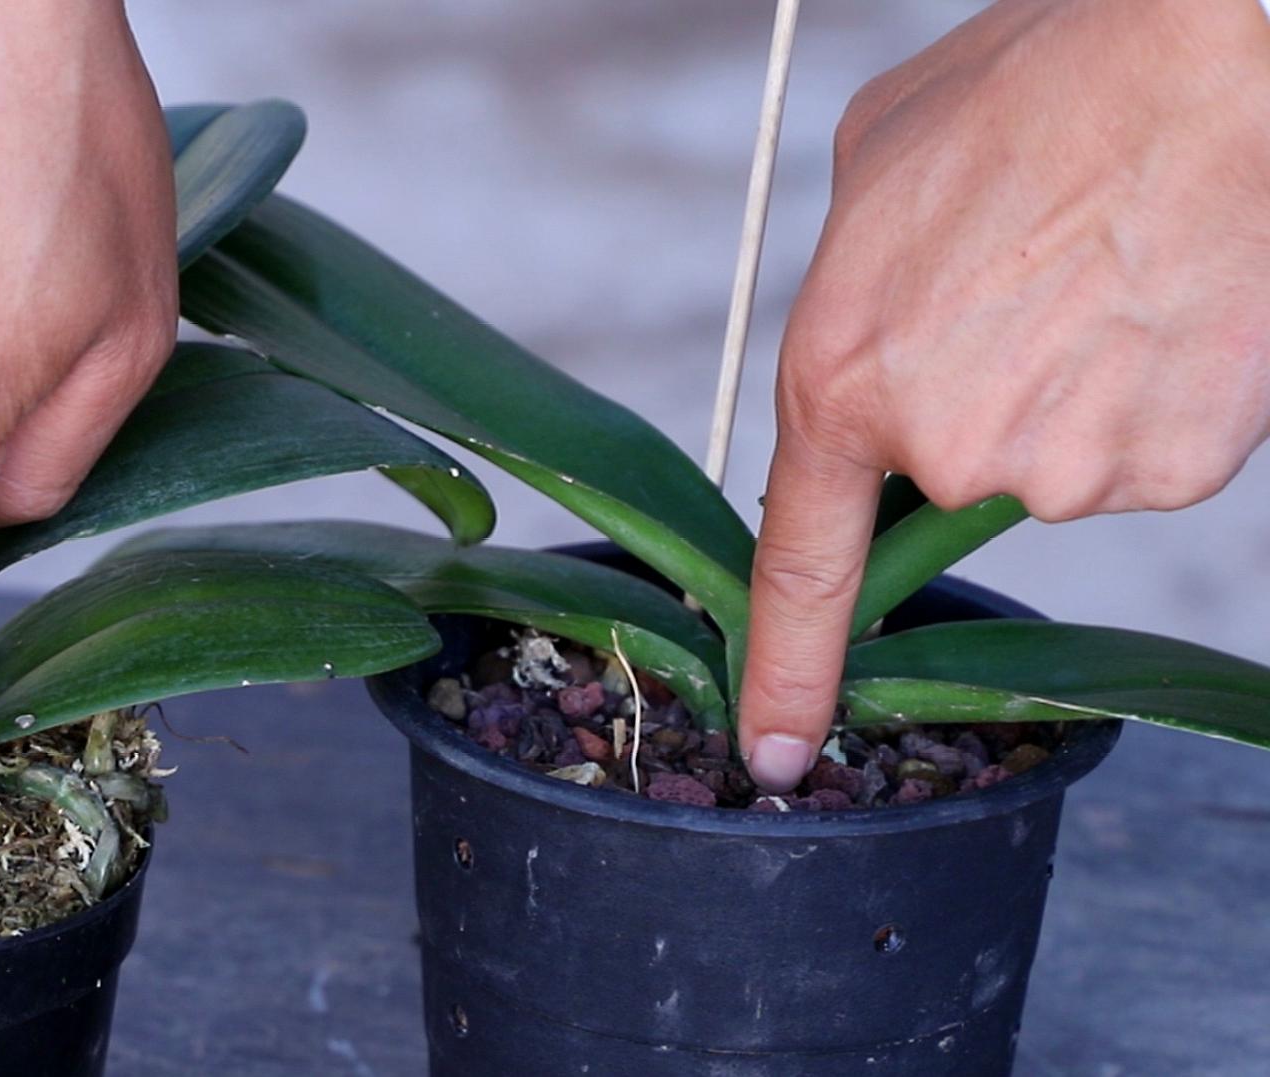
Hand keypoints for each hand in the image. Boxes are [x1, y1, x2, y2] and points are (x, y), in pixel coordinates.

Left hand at [740, 0, 1269, 790]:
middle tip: (1014, 292)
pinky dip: (1146, 394)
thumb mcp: (875, 175)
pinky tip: (1157, 306)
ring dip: (1066, 391)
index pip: (799, 571)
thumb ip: (855, 292)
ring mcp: (1069, 471)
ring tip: (1095, 277)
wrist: (1202, 63)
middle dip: (968, 401)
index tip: (774, 748)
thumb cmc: (1034, 89)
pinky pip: (1139, 451)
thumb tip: (875, 335)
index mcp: (843, 383)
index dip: (783, 671)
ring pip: (1053, 459)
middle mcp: (949, 451)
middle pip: (946, 477)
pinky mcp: (1174, 469)